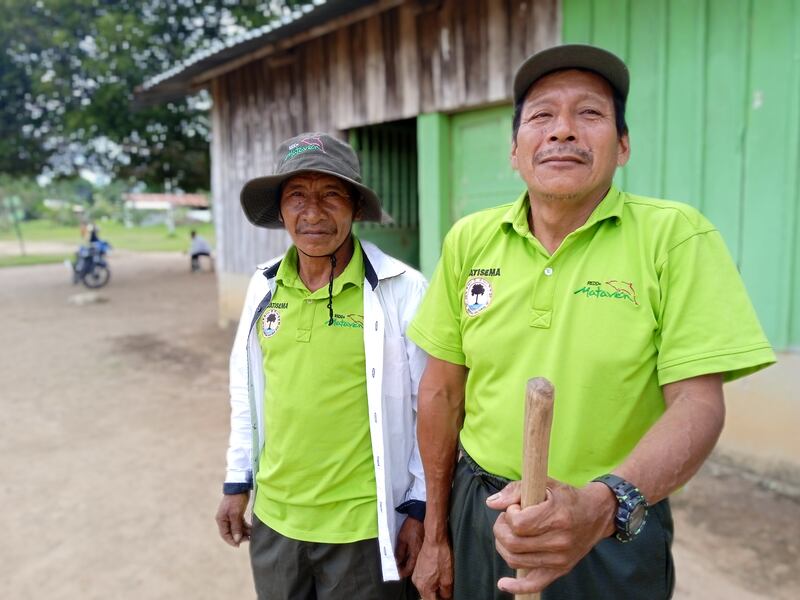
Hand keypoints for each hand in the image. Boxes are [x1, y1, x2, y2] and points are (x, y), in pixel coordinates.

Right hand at [215, 493, 250, 546]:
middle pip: (231, 532)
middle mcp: (225, 519)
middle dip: (240, 536)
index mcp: (221, 519)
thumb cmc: (236, 499)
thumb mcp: (235, 514)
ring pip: (237, 528)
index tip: (239, 545)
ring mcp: (231, 516)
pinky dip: (246, 526)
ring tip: (252, 534)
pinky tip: (252, 529)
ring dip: (244, 532)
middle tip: (248, 539)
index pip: (225, 534)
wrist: (240, 486)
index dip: (231, 541)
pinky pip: (241, 523)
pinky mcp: (237, 513)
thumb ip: (236, 527)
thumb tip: (237, 539)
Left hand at [395, 517, 423, 577]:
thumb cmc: (411, 527)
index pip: (409, 569)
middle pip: (413, 568)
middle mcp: (421, 554)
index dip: (401, 573)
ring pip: (415, 563)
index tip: (396, 573)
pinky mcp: (424, 547)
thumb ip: (400, 552)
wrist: (420, 516)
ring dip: (408, 564)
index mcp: (415, 553)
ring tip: (401, 563)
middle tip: (397, 568)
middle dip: (404, 570)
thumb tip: (397, 562)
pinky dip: (411, 559)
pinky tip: (407, 556)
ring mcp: (423, 551)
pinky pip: (417, 557)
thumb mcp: (402, 539)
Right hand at [412, 536, 453, 598]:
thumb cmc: (440, 556)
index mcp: (424, 587)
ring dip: (434, 589)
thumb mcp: (447, 578)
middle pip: (427, 596)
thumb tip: (445, 598)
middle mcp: (417, 582)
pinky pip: (424, 580)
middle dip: (436, 596)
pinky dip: (431, 581)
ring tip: (443, 584)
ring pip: (425, 588)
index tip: (445, 599)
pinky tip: (438, 576)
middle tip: (446, 593)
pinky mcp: (417, 568)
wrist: (434, 540)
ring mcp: (416, 575)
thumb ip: (446, 593)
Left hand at [486, 479, 614, 594]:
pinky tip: (503, 584)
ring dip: (503, 546)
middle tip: (506, 520)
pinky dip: (516, 586)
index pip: (518, 524)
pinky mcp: (560, 569)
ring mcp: (560, 559)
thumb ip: (515, 490)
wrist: (596, 514)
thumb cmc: (566, 497)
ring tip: (510, 534)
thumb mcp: (544, 484)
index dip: (509, 515)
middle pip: (513, 544)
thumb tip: (491, 503)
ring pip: (516, 560)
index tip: (515, 508)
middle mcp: (559, 541)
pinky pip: (534, 584)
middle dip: (501, 529)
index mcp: (556, 517)